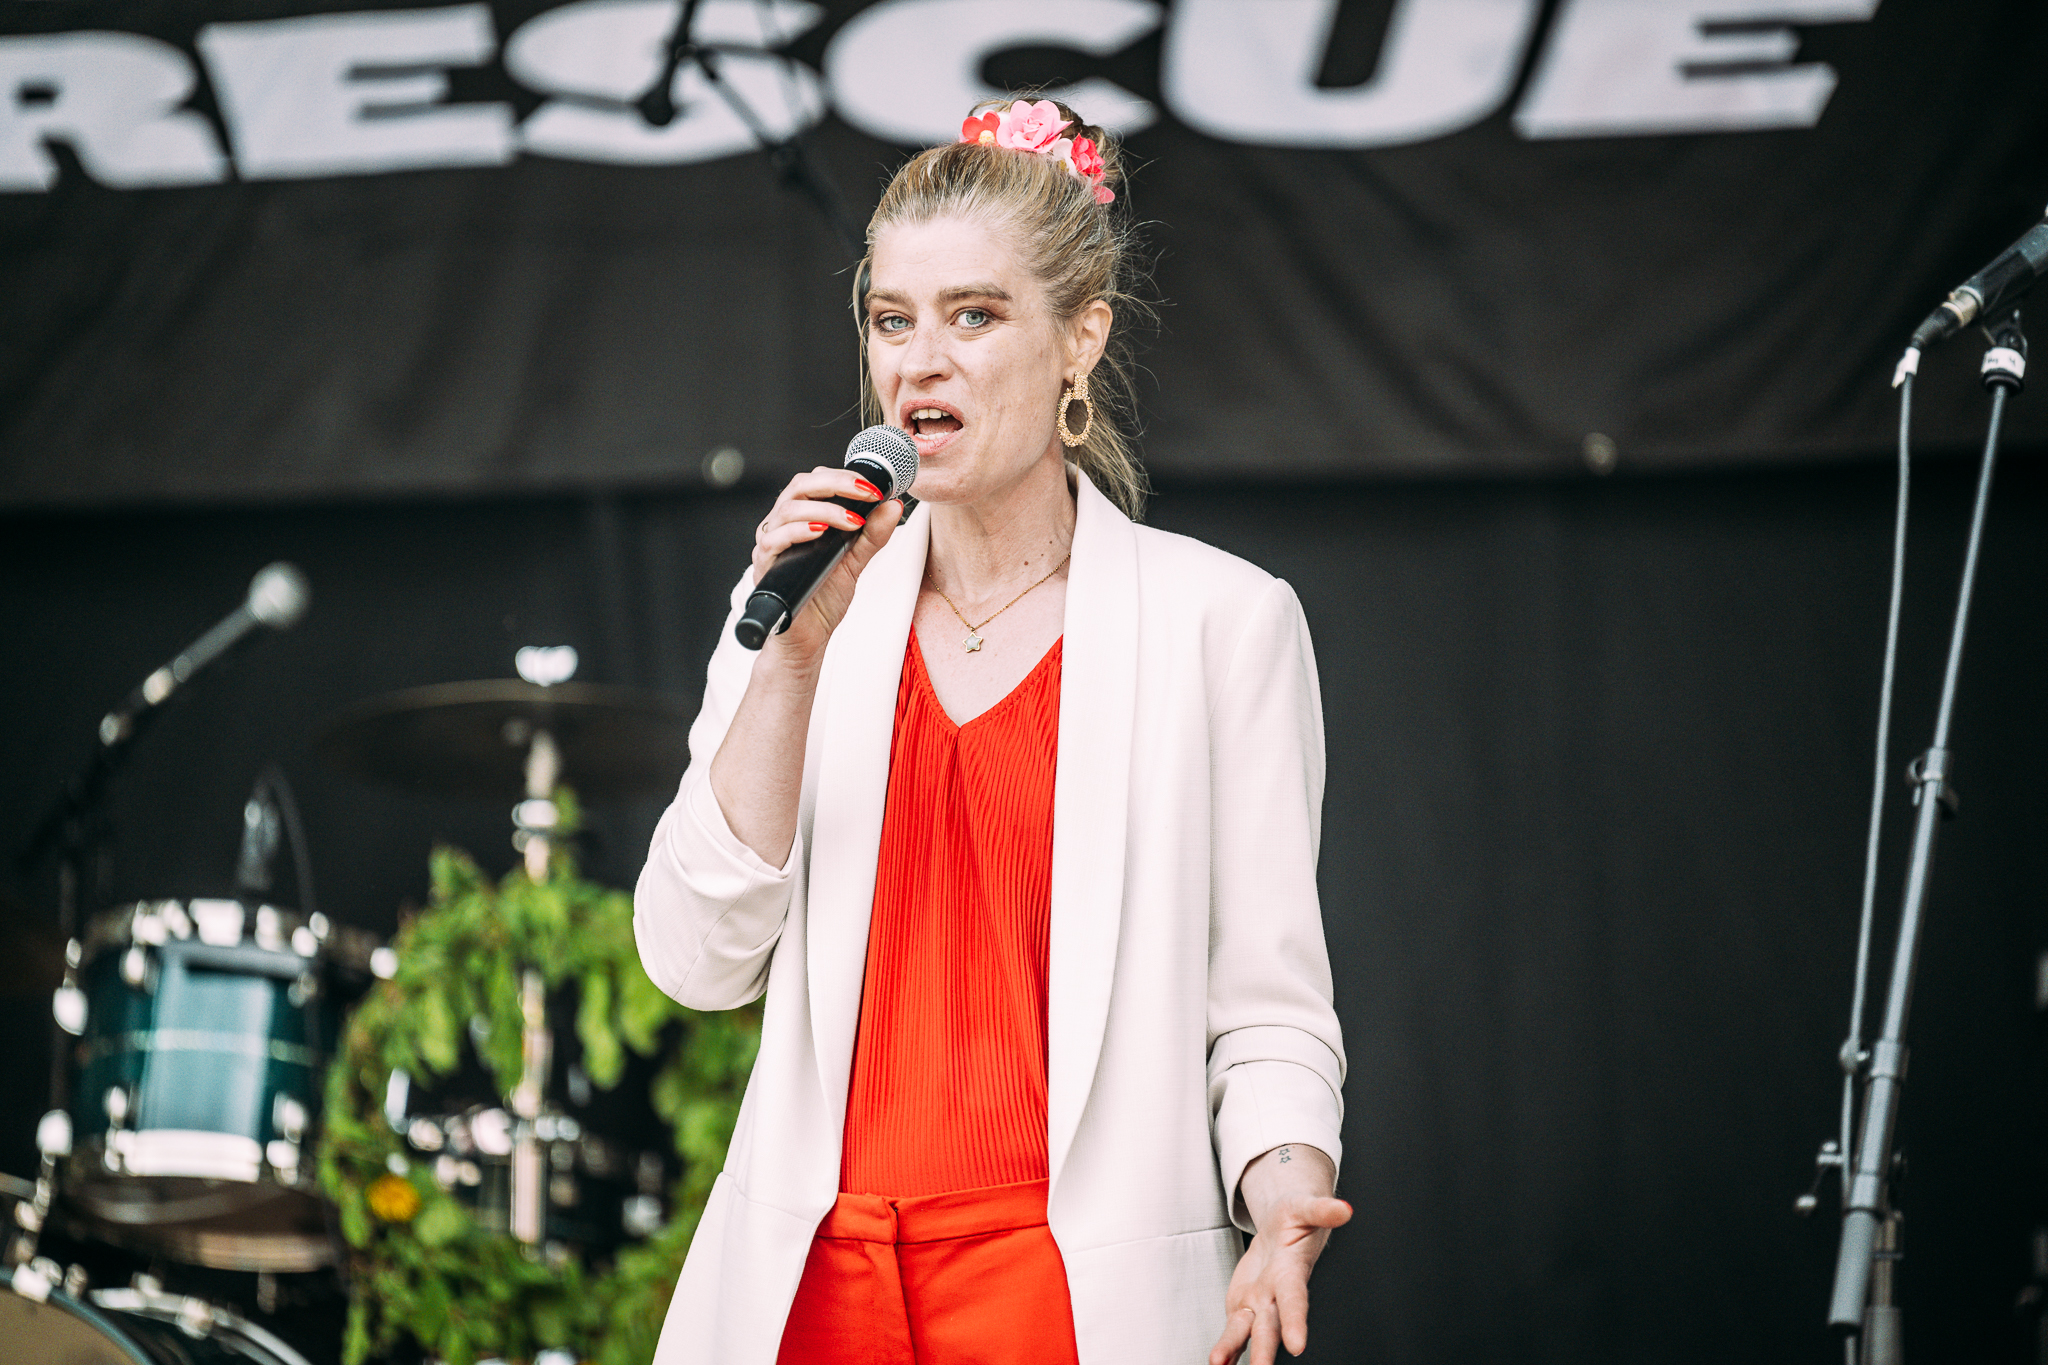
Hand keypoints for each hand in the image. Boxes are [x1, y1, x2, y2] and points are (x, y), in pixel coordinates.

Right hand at [750, 466, 905, 664]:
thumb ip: (872, 535)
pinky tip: (820, 531)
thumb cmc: (823, 598)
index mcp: (802, 518)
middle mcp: (782, 525)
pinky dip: (798, 531)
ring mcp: (771, 545)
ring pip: (787, 509)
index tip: (874, 487)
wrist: (808, 639)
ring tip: (852, 521)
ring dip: (824, 509)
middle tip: (866, 493)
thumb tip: (893, 506)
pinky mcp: (764, 566)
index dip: (844, 477)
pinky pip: (774, 540)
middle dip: (836, 483)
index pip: (816, 482)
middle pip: (800, 486)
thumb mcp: (855, 562)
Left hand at [1209, 1146, 1349, 1364]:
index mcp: (1292, 1272)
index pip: (1294, 1299)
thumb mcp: (1305, 1206)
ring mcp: (1259, 1303)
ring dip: (1236, 1350)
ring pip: (1249, 1332)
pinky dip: (1226, 1348)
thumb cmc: (1296, 1219)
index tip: (1297, 1345)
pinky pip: (1234, 1331)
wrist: (1283, 1229)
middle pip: (1271, 1325)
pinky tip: (1218, 1363)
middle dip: (1265, 1349)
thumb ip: (1321, 1209)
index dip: (1295, 1321)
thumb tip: (1344, 1209)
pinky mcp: (1243, 1306)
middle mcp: (1276, 1294)